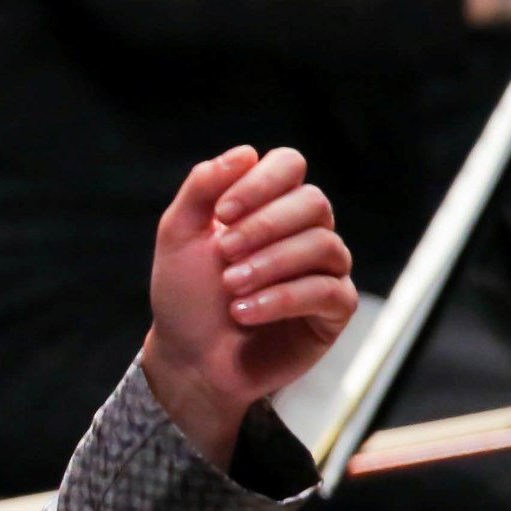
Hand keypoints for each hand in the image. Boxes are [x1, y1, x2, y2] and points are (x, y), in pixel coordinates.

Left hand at [137, 145, 354, 464]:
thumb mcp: (178, 235)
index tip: (221, 215)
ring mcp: (323, 270)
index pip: (290, 164)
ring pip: (324, 245)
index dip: (260, 183)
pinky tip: (245, 312)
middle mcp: (304, 230)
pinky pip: (328, 291)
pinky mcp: (333, 311)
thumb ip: (202, 188)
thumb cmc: (186, 295)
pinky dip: (283, 298)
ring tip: (231, 288)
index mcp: (270, 204)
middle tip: (223, 255)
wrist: (189, 358)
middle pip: (313, 202)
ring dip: (272, 264)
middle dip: (264, 226)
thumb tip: (246, 152)